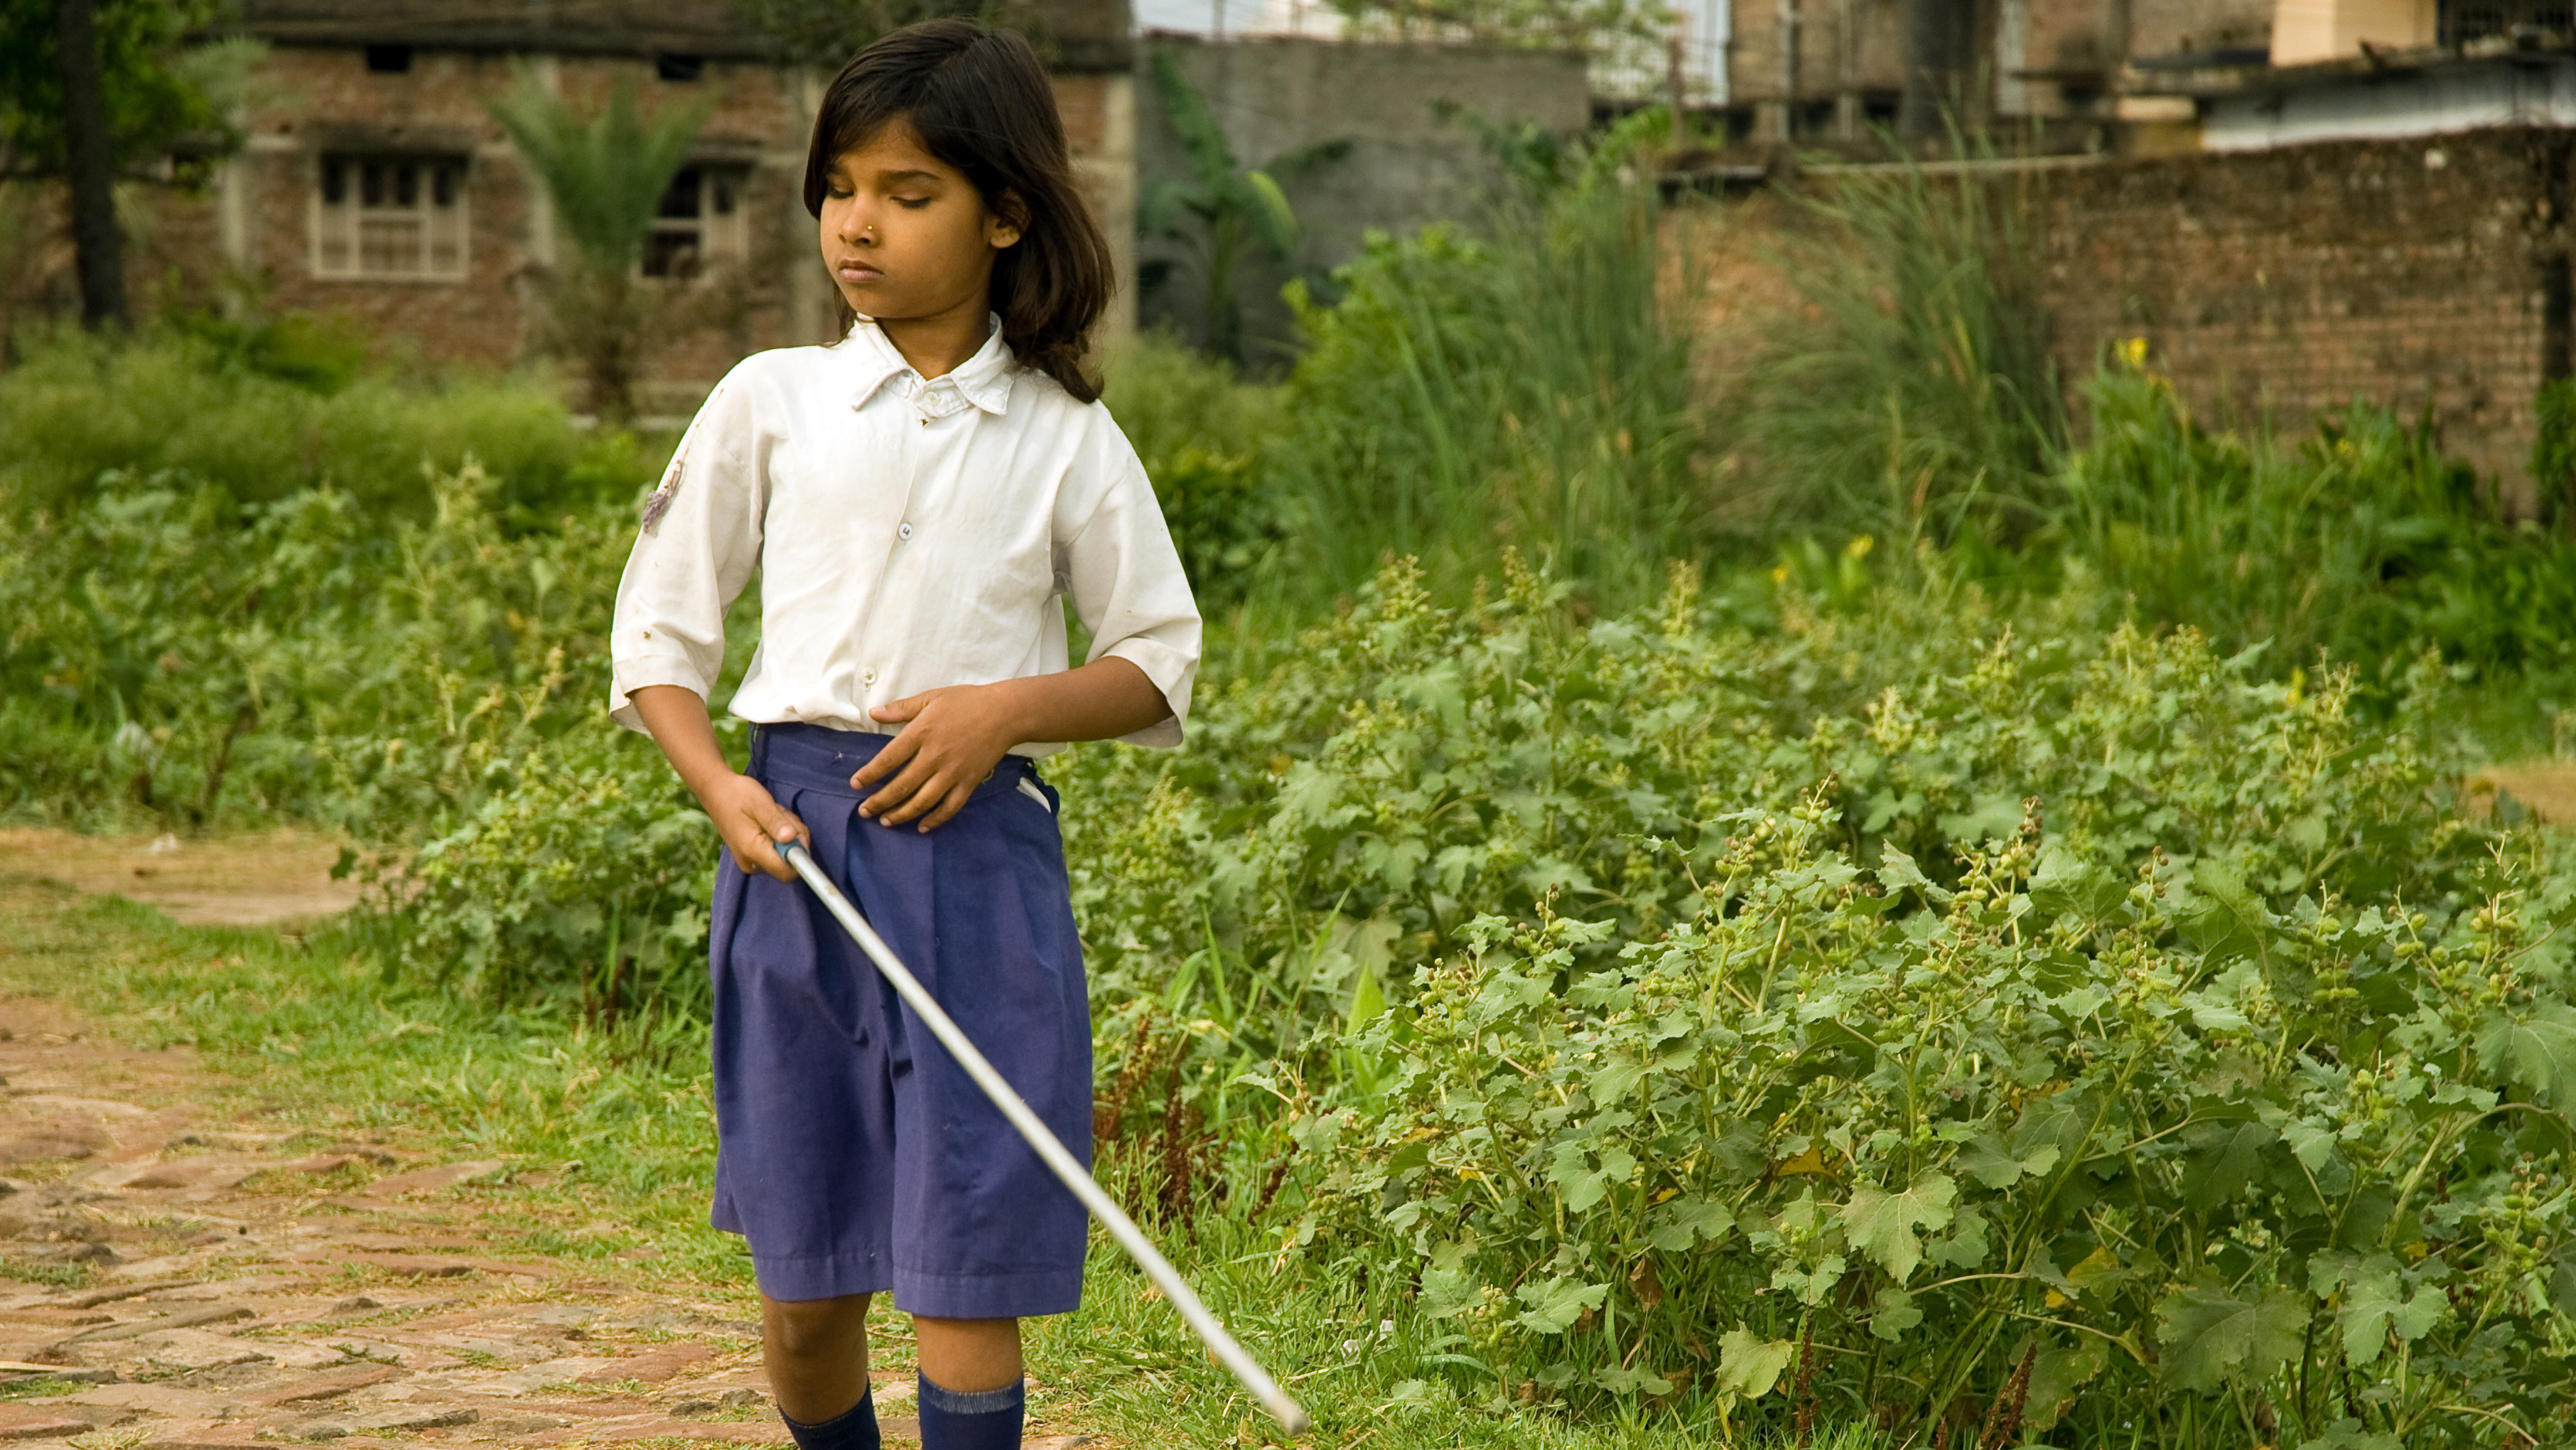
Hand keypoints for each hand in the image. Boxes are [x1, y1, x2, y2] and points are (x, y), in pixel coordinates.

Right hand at [704, 771, 809, 879]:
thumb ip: (776, 822)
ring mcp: (752, 862)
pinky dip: (780, 838)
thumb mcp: (760, 803)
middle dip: (794, 839)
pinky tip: (770, 822)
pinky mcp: (753, 858)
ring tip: (773, 816)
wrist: (717, 793)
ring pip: (785, 856)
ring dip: (788, 835)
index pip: (786, 871)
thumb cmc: (738, 795)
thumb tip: (792, 839)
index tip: (794, 831)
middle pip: (789, 863)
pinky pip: (777, 852)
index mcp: (753, 850)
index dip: (799, 854)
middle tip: (782, 815)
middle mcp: (752, 863)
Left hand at [852, 682, 1023, 831]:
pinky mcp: (969, 782)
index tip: (855, 784)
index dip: (870, 775)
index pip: (888, 759)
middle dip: (880, 802)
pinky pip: (950, 807)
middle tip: (865, 811)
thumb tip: (873, 713)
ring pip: (923, 801)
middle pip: (901, 786)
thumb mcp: (931, 697)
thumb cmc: (967, 701)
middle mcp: (934, 756)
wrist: (1005, 712)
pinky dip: (935, 819)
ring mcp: (953, 772)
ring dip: (902, 814)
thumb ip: (901, 708)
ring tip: (886, 821)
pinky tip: (922, 826)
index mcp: (921, 732)